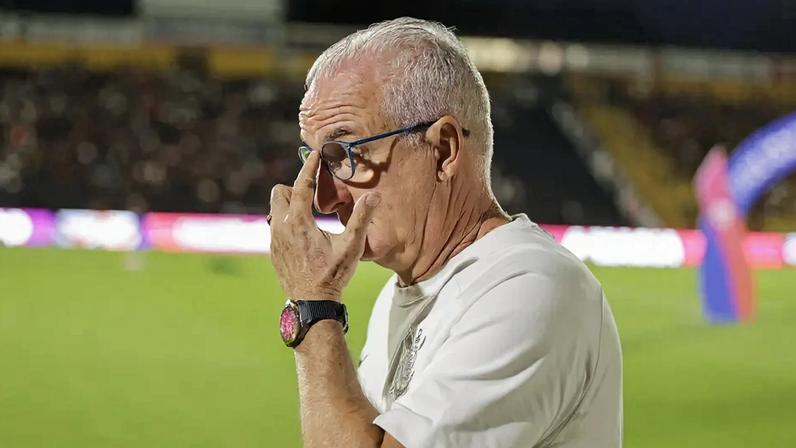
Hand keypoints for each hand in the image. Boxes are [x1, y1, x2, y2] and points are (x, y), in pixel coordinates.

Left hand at [269, 151, 379, 300]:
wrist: (311, 303)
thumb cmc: (332, 275)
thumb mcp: (351, 247)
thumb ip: (361, 219)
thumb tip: (374, 196)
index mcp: (299, 222)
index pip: (301, 184)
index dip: (309, 167)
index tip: (314, 154)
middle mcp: (281, 227)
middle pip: (280, 192)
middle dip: (294, 188)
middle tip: (314, 196)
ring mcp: (274, 240)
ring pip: (275, 209)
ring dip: (290, 206)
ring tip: (310, 216)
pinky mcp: (273, 251)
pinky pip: (275, 226)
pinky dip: (287, 222)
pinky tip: (304, 235)